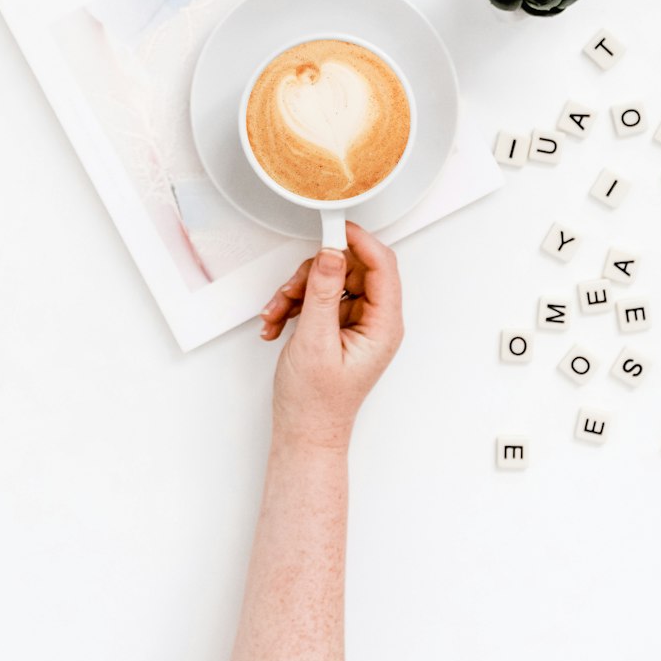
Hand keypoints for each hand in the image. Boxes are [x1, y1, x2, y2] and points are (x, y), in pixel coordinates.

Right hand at [258, 221, 404, 450]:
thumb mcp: (315, 341)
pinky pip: (317, 298)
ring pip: (329, 281)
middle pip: (351, 269)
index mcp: (384, 325)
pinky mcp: (336, 326)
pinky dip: (294, 305)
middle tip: (291, 288)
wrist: (304, 434)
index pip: (382, 266)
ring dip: (297, 291)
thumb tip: (331, 252)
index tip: (333, 226)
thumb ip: (323, 293)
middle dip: (314, 274)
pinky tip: (276, 324)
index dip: (359, 241)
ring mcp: (356, 323)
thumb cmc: (316, 403)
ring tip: (276, 314)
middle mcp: (375, 321)